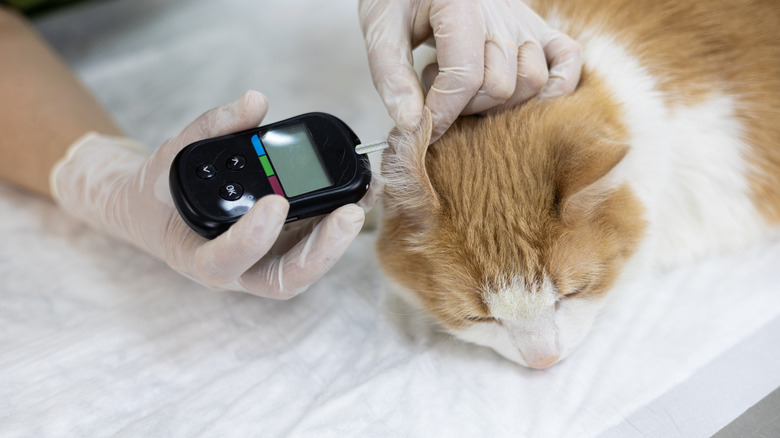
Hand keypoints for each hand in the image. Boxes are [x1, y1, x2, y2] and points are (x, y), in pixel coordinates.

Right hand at [51, 91, 371, 298]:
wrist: (163, 212)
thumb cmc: (166, 191)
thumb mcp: (177, 154)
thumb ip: (213, 128)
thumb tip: (254, 101)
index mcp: (198, 257)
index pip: (224, 262)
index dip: (251, 239)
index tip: (275, 201)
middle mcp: (239, 271)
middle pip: (284, 278)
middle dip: (322, 250)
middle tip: (349, 212)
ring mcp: (266, 263)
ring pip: (308, 266)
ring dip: (340, 237)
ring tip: (364, 195)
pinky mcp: (287, 249)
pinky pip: (316, 244)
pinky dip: (340, 221)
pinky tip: (362, 191)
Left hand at [359, 0, 581, 141]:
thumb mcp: (381, 28)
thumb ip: (391, 76)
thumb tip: (411, 124)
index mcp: (461, 4)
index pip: (465, 77)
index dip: (442, 113)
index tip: (420, 129)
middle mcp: (501, 12)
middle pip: (500, 86)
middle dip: (464, 107)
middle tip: (437, 95)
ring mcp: (524, 21)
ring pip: (531, 81)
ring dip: (498, 101)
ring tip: (465, 86)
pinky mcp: (538, 28)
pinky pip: (568, 61)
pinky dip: (555, 87)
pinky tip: (520, 98)